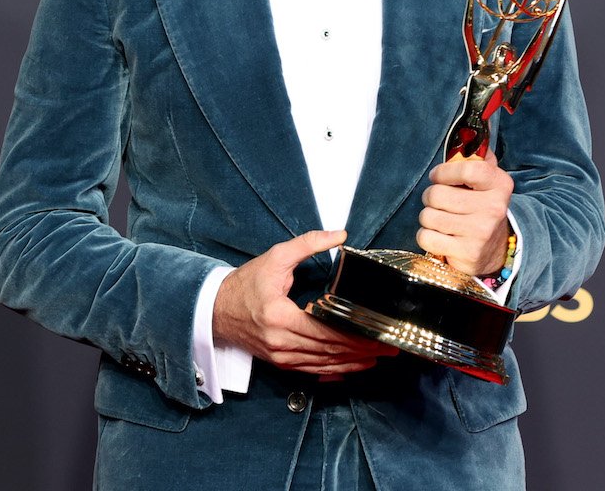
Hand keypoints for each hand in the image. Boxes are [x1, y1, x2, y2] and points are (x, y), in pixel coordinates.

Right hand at [213, 230, 398, 374]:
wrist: (215, 309)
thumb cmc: (244, 284)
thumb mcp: (275, 257)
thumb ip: (308, 244)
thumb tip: (339, 234)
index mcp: (280, 318)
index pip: (325, 330)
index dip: (353, 335)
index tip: (376, 332)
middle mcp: (281, 343)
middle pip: (329, 350)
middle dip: (361, 350)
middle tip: (389, 347)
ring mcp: (280, 356)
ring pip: (324, 364)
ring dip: (353, 363)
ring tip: (378, 357)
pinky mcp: (280, 362)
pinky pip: (313, 370)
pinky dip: (335, 370)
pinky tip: (352, 368)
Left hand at [417, 157, 513, 275]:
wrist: (495, 249)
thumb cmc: (482, 207)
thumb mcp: (486, 180)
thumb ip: (477, 156)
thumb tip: (475, 127)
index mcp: (500, 184)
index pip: (468, 168)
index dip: (444, 171)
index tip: (437, 176)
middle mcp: (494, 208)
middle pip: (438, 194)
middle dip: (431, 197)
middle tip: (439, 202)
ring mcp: (480, 232)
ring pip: (428, 216)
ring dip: (429, 218)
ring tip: (442, 220)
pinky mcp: (467, 253)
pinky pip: (426, 237)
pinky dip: (427, 236)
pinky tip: (441, 236)